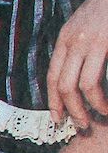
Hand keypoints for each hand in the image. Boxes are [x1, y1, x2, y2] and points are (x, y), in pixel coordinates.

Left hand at [47, 0, 107, 130]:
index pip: (51, 77)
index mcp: (65, 38)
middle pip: (60, 86)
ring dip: (86, 108)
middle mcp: (71, 41)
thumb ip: (83, 47)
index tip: (58, 119)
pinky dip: (98, 98)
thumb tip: (79, 74)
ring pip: (75, 87)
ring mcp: (86, 42)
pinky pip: (92, 80)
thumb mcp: (90, 25)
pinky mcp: (101, 44)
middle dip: (70, 111)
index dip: (53, 101)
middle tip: (81, 126)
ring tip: (97, 119)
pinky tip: (106, 105)